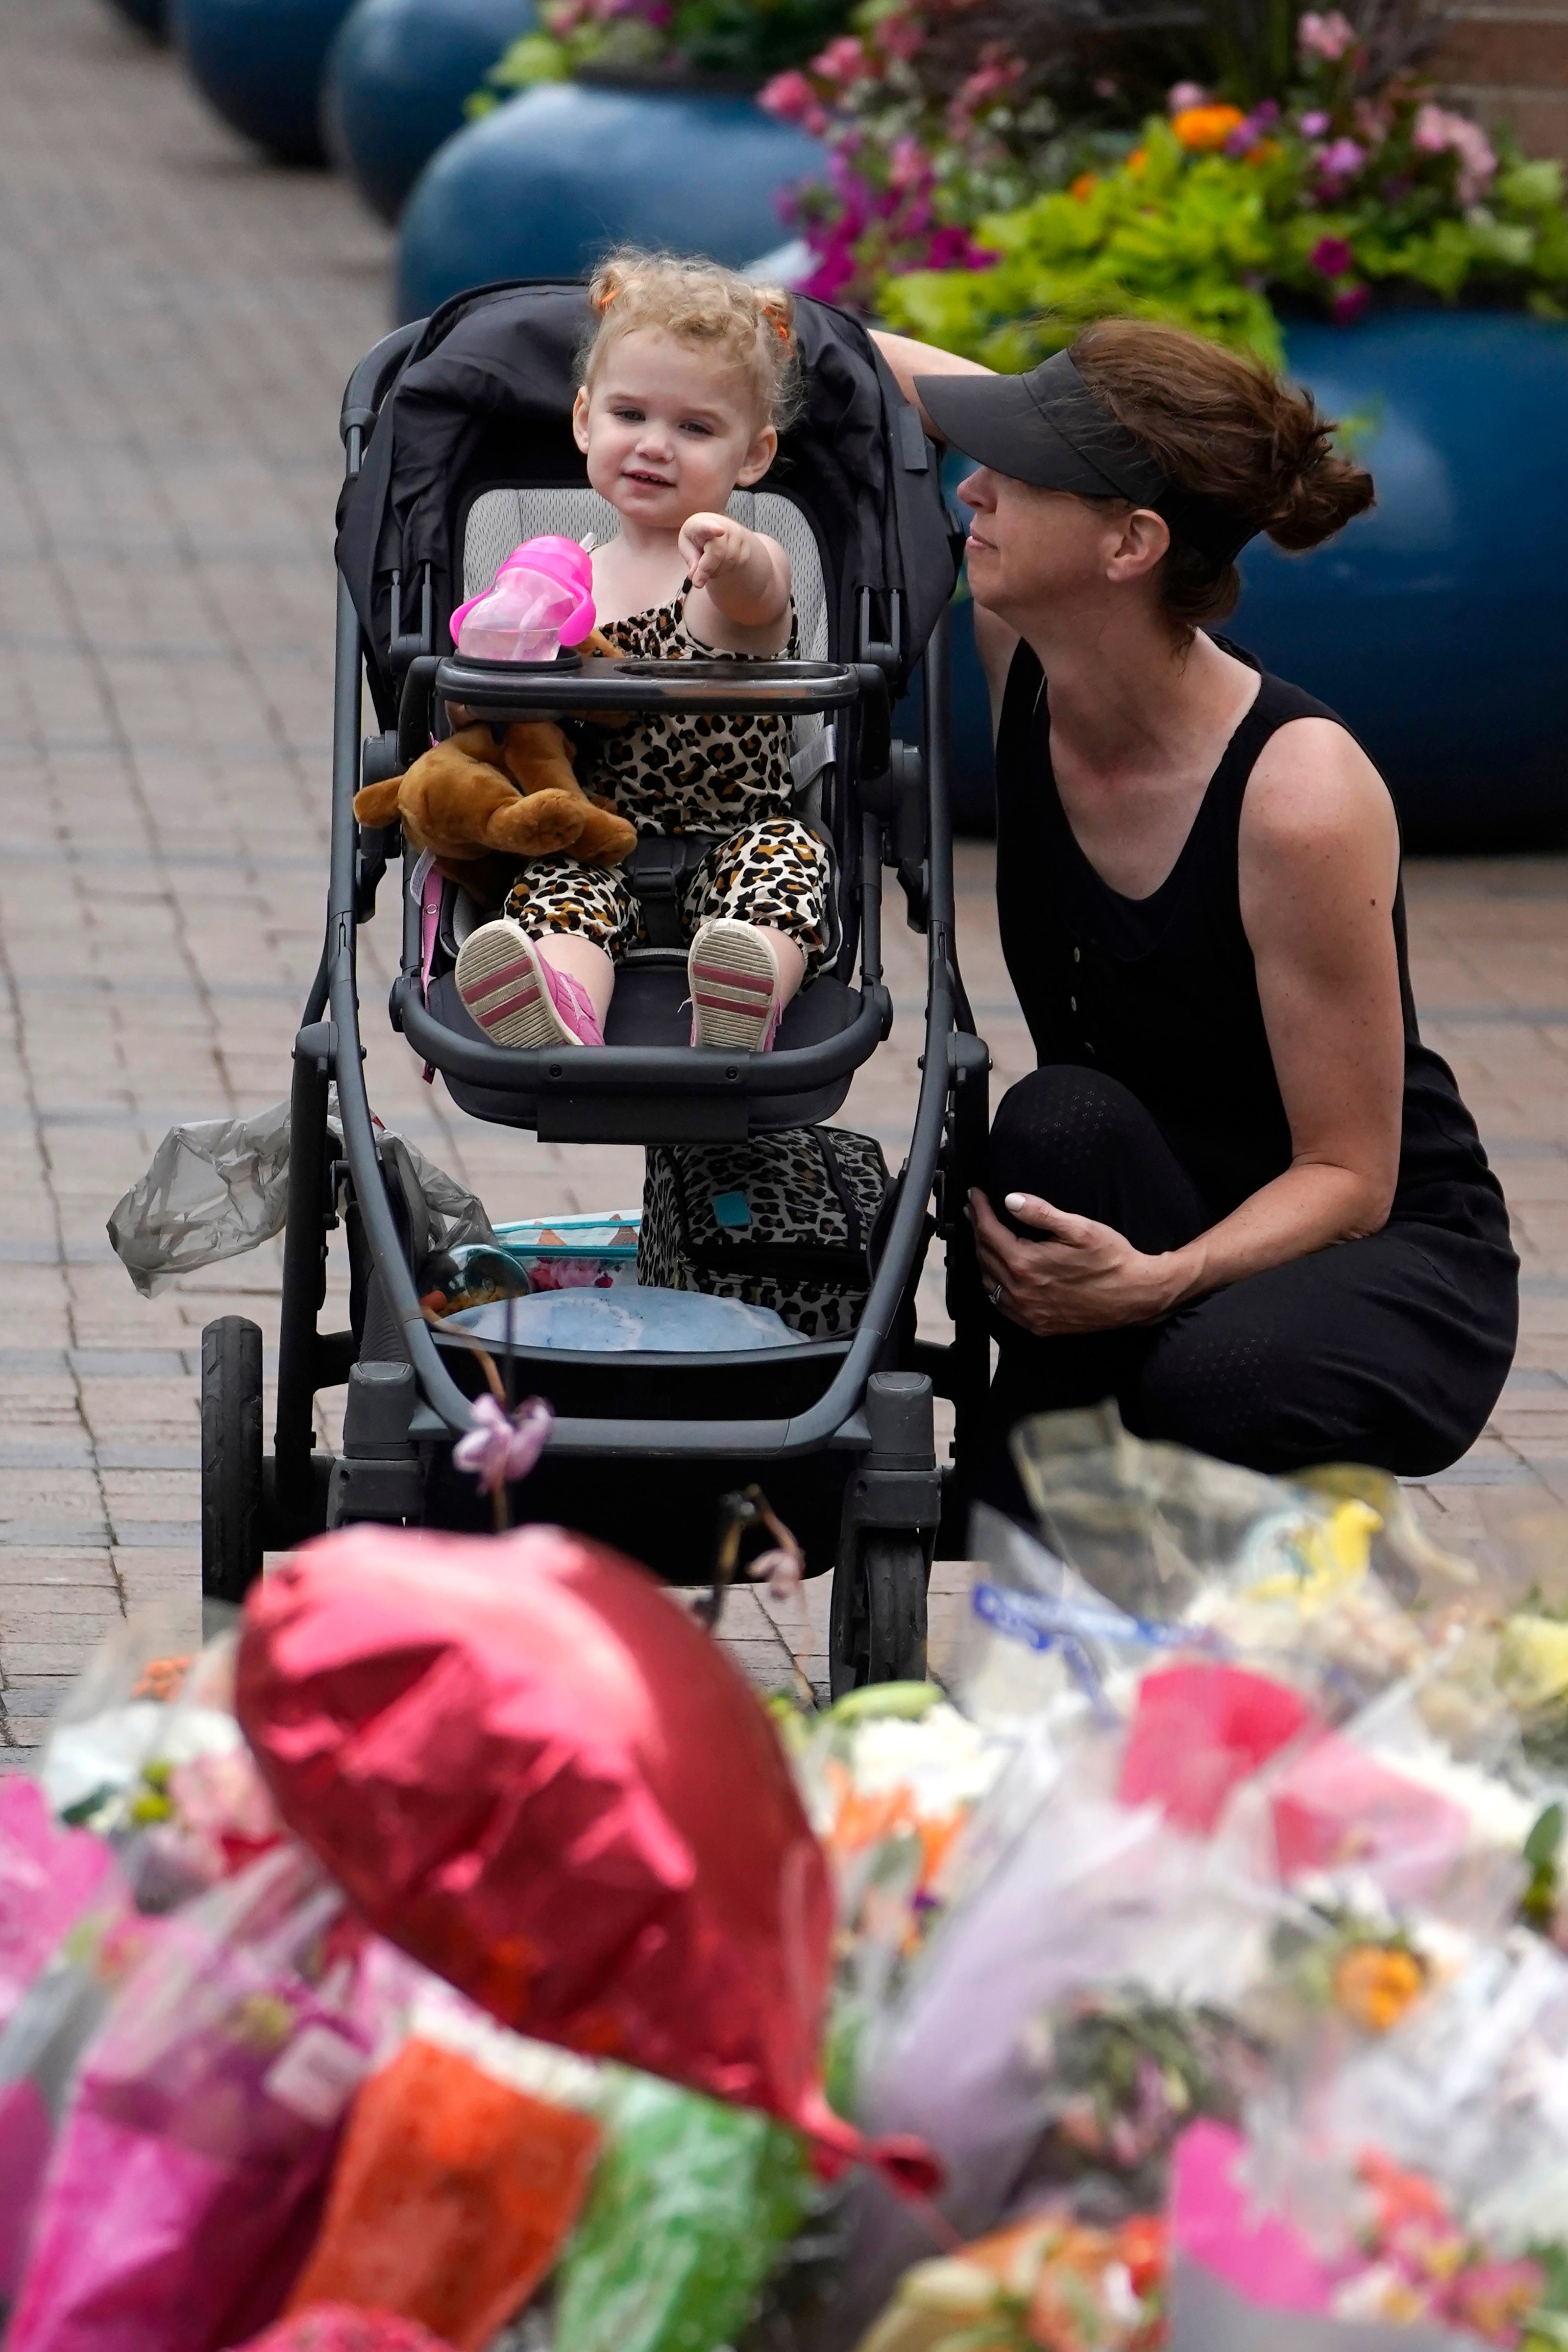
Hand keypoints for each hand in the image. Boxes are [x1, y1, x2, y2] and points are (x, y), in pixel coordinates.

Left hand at [679, 511, 754, 590]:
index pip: (707, 526)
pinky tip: (719, 565)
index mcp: (702, 523)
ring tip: (708, 567)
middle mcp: (723, 525)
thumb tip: (694, 576)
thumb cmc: (697, 538)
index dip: (713, 529)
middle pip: (718, 552)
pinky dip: (727, 570)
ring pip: (730, 560)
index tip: (719, 531)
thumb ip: (690, 560)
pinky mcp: (746, 545)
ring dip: (717, 571)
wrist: (715, 530)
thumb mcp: (686, 546)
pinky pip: (738, 563)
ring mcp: (737, 534)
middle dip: (708, 569)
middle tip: (697, 582)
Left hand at [969, 1189, 1183, 1336]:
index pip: (989, 1232)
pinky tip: (998, 1272)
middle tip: (975, 1211)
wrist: (1135, 1296)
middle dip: (977, 1229)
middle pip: (984, 1256)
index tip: (975, 1195)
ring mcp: (1027, 1312)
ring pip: (988, 1282)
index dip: (979, 1210)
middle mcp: (1021, 1291)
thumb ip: (1041, 1213)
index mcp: (1027, 1264)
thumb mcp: (1079, 1228)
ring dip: (983, 1257)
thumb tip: (1010, 1200)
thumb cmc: (1111, 1260)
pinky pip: (1002, 1304)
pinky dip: (994, 1285)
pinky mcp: (1037, 1325)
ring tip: (984, 1236)